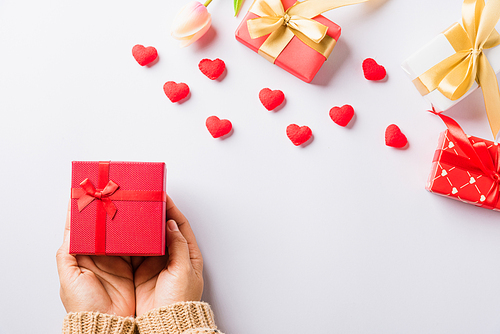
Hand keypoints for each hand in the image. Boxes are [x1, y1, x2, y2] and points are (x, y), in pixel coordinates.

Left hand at [56, 204, 135, 316]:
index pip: (83, 229)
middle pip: (105, 228)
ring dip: (125, 222)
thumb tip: (68, 229)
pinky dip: (140, 236)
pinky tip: (142, 225)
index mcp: (83, 255)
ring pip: (121, 234)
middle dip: (109, 212)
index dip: (85, 213)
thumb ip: (67, 254)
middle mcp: (101, 255)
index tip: (89, 194)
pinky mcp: (133, 265)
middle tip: (114, 195)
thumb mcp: (69, 278)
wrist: (108, 324)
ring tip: (129, 205)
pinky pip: (137, 246)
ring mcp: (117, 259)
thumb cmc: (84, 305)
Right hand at [134, 196, 203, 315]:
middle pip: (163, 228)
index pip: (180, 224)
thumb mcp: (183, 269)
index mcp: (188, 253)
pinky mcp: (142, 270)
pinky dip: (131, 241)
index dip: (171, 209)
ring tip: (133, 212)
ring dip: (142, 226)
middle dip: (155, 214)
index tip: (162, 196)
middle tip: (144, 201)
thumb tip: (171, 224)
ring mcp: (156, 262)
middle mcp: (172, 255)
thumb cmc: (180, 299)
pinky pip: (136, 251)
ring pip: (149, 237)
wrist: (164, 323)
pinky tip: (125, 233)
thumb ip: (178, 245)